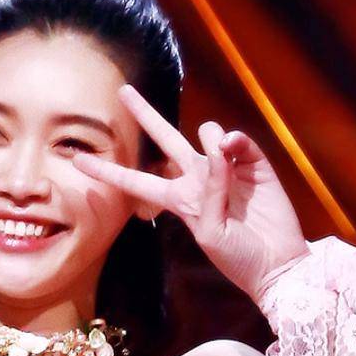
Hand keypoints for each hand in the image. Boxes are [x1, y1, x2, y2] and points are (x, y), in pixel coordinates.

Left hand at [72, 83, 310, 303]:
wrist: (277, 264)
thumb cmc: (237, 257)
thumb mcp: (210, 233)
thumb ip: (210, 192)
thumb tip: (220, 148)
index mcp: (178, 200)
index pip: (137, 182)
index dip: (109, 171)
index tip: (78, 161)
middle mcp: (198, 178)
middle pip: (166, 139)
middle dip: (145, 115)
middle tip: (123, 91)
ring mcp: (225, 169)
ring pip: (206, 134)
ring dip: (209, 140)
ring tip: (222, 158)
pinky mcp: (253, 164)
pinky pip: (237, 142)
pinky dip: (234, 141)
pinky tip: (232, 147)